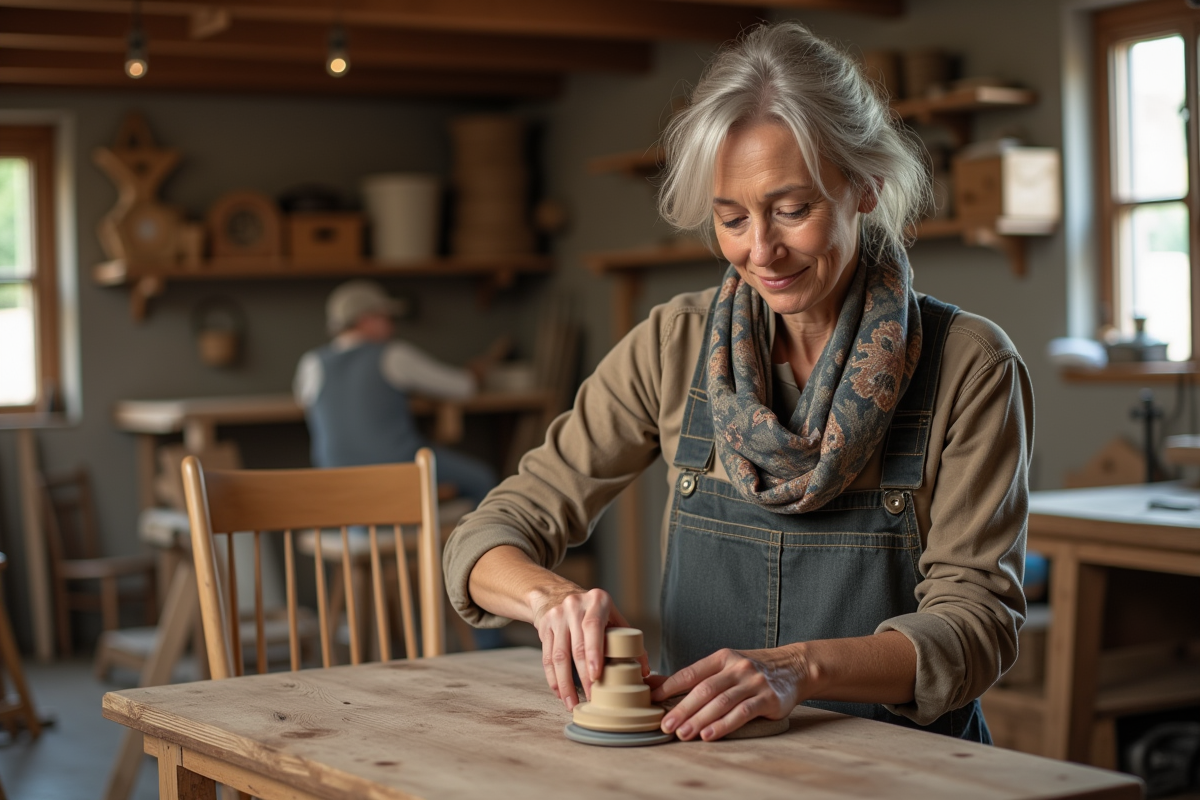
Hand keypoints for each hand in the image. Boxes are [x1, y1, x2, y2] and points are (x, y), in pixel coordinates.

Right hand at [529, 586, 646, 710]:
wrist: (556, 593)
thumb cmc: (593, 611)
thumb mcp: (613, 617)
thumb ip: (629, 641)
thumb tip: (644, 670)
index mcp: (597, 601)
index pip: (593, 628)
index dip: (594, 653)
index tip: (596, 676)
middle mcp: (574, 606)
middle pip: (576, 647)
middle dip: (582, 677)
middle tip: (590, 698)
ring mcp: (556, 616)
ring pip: (558, 656)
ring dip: (565, 684)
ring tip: (572, 704)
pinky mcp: (544, 627)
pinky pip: (546, 658)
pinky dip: (553, 678)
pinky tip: (560, 692)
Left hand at [649, 647, 806, 740]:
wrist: (793, 668)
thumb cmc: (750, 671)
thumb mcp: (723, 665)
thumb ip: (693, 676)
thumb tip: (653, 682)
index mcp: (722, 657)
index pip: (691, 672)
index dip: (671, 686)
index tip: (654, 700)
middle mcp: (737, 667)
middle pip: (704, 689)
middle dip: (683, 709)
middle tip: (667, 725)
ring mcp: (753, 682)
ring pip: (721, 702)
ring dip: (700, 720)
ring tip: (683, 734)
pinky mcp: (768, 699)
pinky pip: (742, 712)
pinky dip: (724, 725)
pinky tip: (709, 734)